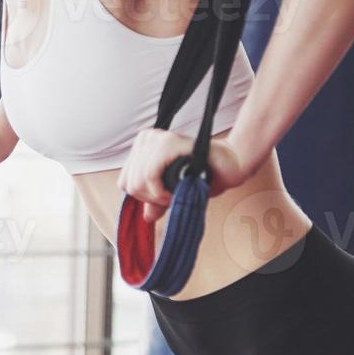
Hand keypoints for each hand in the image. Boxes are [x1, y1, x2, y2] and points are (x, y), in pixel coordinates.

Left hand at [115, 130, 249, 224]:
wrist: (230, 166)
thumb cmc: (203, 175)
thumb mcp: (173, 191)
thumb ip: (157, 200)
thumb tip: (146, 216)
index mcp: (142, 147)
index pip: (124, 182)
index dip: (143, 197)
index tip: (164, 197)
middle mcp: (146, 138)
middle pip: (128, 184)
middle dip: (150, 198)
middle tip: (172, 196)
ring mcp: (155, 138)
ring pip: (137, 181)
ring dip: (157, 196)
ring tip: (176, 192)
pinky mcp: (167, 142)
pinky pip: (149, 175)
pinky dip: (160, 190)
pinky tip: (174, 191)